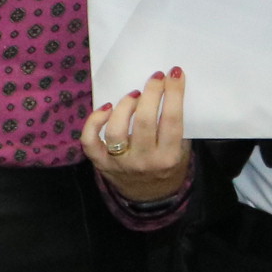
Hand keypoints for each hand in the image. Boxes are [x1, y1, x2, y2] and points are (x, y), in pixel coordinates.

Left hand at [82, 68, 190, 203]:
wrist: (150, 197)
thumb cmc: (167, 165)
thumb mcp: (182, 151)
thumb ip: (175, 128)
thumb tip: (168, 90)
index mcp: (169, 157)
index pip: (173, 121)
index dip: (173, 94)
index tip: (173, 75)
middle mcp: (144, 161)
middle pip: (145, 122)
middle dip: (151, 93)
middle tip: (155, 78)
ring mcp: (120, 163)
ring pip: (116, 130)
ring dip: (125, 106)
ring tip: (134, 95)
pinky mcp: (100, 163)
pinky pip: (90, 141)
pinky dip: (94, 122)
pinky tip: (106, 108)